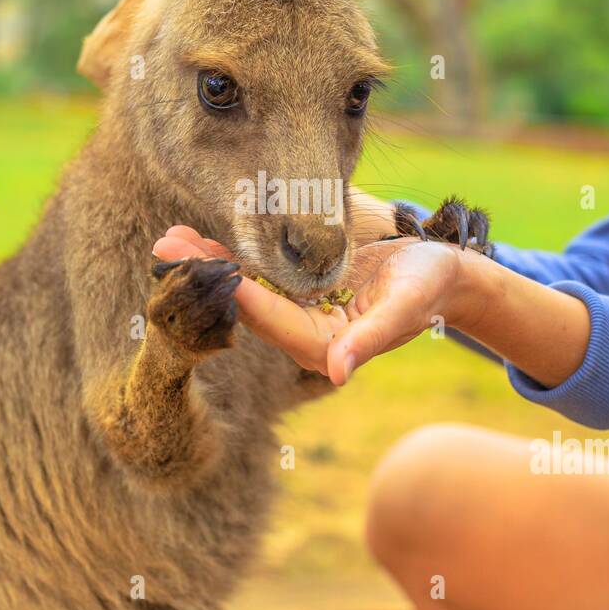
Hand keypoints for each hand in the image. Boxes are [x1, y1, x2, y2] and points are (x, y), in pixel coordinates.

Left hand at [152, 226, 473, 385]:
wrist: (444, 276)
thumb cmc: (429, 288)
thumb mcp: (404, 306)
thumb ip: (370, 339)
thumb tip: (338, 372)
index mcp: (325, 347)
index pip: (270, 319)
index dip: (235, 293)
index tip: (201, 270)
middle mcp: (305, 335)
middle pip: (246, 306)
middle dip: (206, 276)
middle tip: (165, 245)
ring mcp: (301, 314)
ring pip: (245, 290)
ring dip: (208, 265)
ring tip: (170, 238)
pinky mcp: (300, 294)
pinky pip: (258, 277)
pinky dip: (230, 257)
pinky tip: (201, 240)